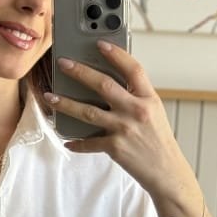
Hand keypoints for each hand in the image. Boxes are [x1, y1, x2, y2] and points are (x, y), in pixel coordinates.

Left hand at [44, 42, 197, 204]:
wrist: (166, 172)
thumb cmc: (159, 142)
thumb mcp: (154, 113)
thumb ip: (136, 98)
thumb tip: (110, 86)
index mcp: (148, 99)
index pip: (133, 69)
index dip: (116, 54)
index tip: (100, 44)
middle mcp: (136, 111)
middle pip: (103, 85)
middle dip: (80, 72)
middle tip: (63, 64)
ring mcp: (124, 129)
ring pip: (88, 112)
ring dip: (65, 103)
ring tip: (50, 97)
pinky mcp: (115, 147)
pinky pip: (89, 143)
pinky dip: (77, 143)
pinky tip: (67, 141)